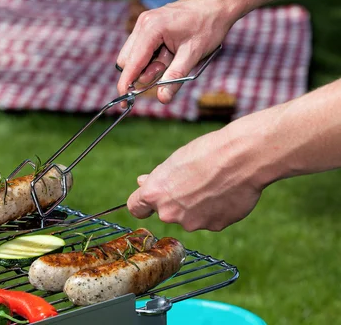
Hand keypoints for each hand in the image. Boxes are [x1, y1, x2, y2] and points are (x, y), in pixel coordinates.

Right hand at [116, 0, 236, 103]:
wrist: (219, 3)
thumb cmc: (208, 26)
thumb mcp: (193, 54)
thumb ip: (175, 77)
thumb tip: (162, 99)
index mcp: (151, 29)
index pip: (131, 63)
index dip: (126, 85)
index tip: (122, 103)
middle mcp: (143, 23)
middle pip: (128, 61)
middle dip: (144, 72)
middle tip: (165, 70)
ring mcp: (144, 22)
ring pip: (133, 55)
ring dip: (149, 65)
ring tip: (172, 58)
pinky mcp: (149, 24)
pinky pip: (141, 48)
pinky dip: (152, 57)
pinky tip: (170, 52)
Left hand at [127, 126, 264, 231]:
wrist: (242, 157)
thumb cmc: (205, 153)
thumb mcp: (174, 161)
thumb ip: (157, 179)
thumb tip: (142, 182)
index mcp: (155, 194)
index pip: (136, 208)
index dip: (143, 204)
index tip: (149, 201)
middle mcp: (170, 213)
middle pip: (167, 212)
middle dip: (177, 202)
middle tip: (194, 182)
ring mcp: (193, 223)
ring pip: (191, 217)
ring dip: (198, 206)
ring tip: (215, 184)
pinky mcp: (215, 226)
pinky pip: (212, 219)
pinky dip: (217, 210)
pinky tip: (227, 192)